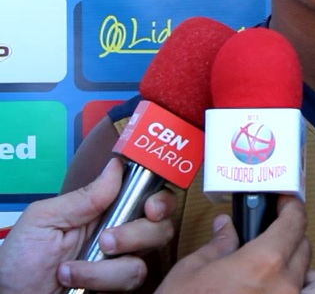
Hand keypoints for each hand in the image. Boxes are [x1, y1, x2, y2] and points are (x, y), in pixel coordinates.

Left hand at [0, 158, 175, 293]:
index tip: (151, 206)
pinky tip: (73, 280)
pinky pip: (131, 279)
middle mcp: (120, 232)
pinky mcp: (118, 287)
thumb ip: (83, 197)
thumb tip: (116, 166)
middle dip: (140, 231)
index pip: (147, 194)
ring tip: (72, 267)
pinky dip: (98, 280)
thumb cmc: (19, 261)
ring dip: (108, 263)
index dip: (160, 196)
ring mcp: (121, 261)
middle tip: (108, 239)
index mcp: (104, 209)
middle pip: (161, 223)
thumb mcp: (44, 219)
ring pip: (147, 254)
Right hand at [156, 196, 314, 293]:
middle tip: (271, 239)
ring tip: (287, 274)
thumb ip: (217, 246)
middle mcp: (285, 287)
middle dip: (290, 238)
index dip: (292, 207)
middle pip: (305, 248)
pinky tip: (291, 293)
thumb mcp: (190, 273)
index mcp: (262, 264)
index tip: (287, 202)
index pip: (294, 223)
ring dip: (309, 273)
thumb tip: (226, 227)